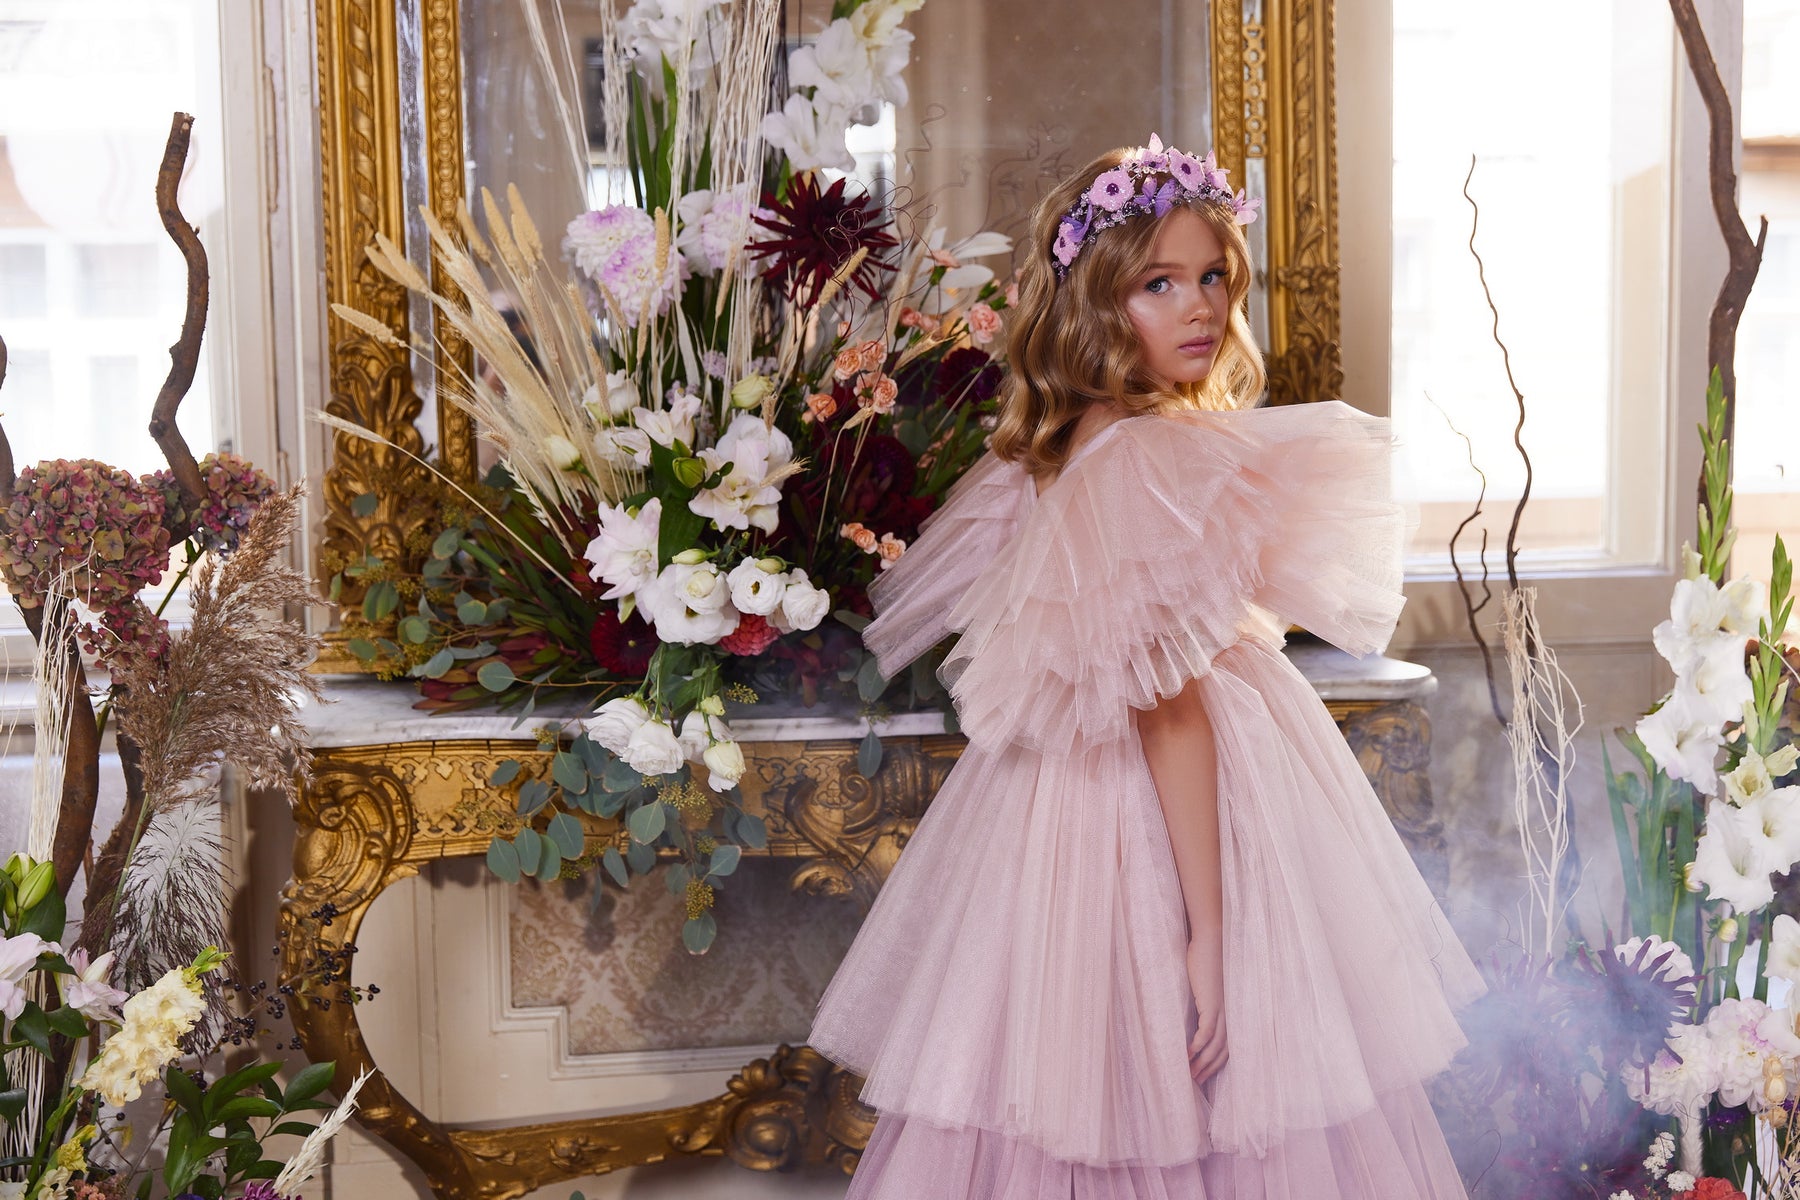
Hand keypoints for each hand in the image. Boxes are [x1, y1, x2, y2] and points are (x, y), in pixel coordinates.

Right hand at [1185, 937, 1227, 1082]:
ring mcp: (1222, 1011)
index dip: (1217, 1062)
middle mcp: (1231, 1015)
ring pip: (1215, 1047)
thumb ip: (1207, 998)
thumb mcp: (1209, 984)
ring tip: (1190, 1074)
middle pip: (1224, 1052)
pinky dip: (1196, 1048)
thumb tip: (1195, 1008)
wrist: (1212, 941)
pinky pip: (1205, 1034)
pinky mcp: (1212, 1005)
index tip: (1204, 1072)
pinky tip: (1186, 1056)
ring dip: (1202, 1063)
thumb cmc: (1208, 959)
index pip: (1229, 1045)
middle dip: (1210, 1069)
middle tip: (1196, 1081)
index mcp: (1232, 1011)